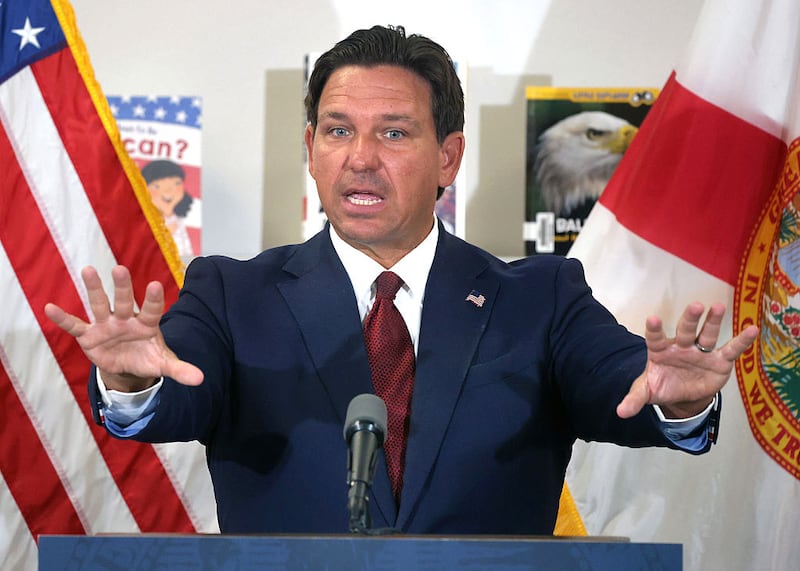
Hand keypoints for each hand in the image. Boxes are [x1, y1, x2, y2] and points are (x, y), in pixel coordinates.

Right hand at [44, 265, 203, 390]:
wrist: (127, 366)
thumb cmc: (147, 357)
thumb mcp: (164, 364)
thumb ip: (180, 369)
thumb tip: (201, 380)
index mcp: (146, 324)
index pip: (151, 310)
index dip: (152, 299)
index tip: (155, 285)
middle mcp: (125, 319)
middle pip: (124, 301)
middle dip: (122, 287)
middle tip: (120, 268)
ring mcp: (106, 325)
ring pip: (99, 305)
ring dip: (93, 290)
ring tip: (88, 270)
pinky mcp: (88, 336)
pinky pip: (75, 326)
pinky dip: (63, 319)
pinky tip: (49, 307)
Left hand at [616, 302, 757, 418]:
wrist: (682, 394)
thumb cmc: (663, 385)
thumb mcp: (647, 392)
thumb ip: (634, 399)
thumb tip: (620, 412)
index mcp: (660, 351)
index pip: (655, 338)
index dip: (654, 329)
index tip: (652, 319)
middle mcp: (681, 347)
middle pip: (685, 331)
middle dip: (689, 320)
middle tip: (695, 306)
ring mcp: (701, 352)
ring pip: (707, 334)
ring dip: (712, 322)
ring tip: (718, 307)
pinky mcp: (719, 361)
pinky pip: (731, 350)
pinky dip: (741, 341)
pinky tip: (752, 329)